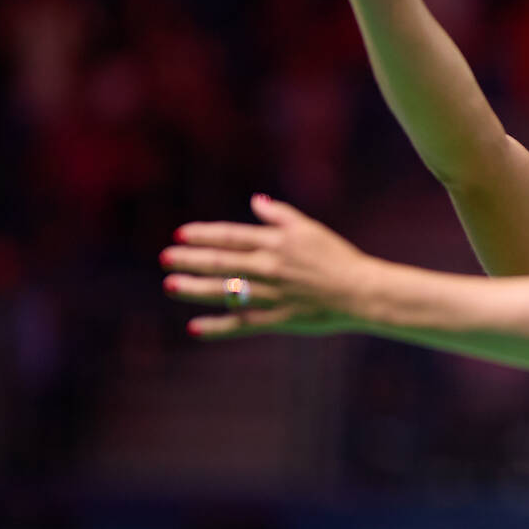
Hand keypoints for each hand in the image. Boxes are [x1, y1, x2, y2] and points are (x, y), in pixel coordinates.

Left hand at [160, 195, 379, 337]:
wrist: (362, 292)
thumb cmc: (338, 257)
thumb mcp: (310, 229)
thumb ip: (280, 215)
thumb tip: (255, 201)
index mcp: (276, 244)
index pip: (232, 236)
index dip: (204, 234)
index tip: (180, 234)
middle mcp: (269, 268)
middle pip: (222, 262)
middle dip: (190, 260)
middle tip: (165, 258)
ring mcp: (272, 295)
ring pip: (226, 292)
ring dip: (195, 288)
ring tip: (171, 286)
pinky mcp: (277, 319)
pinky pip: (242, 324)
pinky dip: (218, 327)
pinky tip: (195, 328)